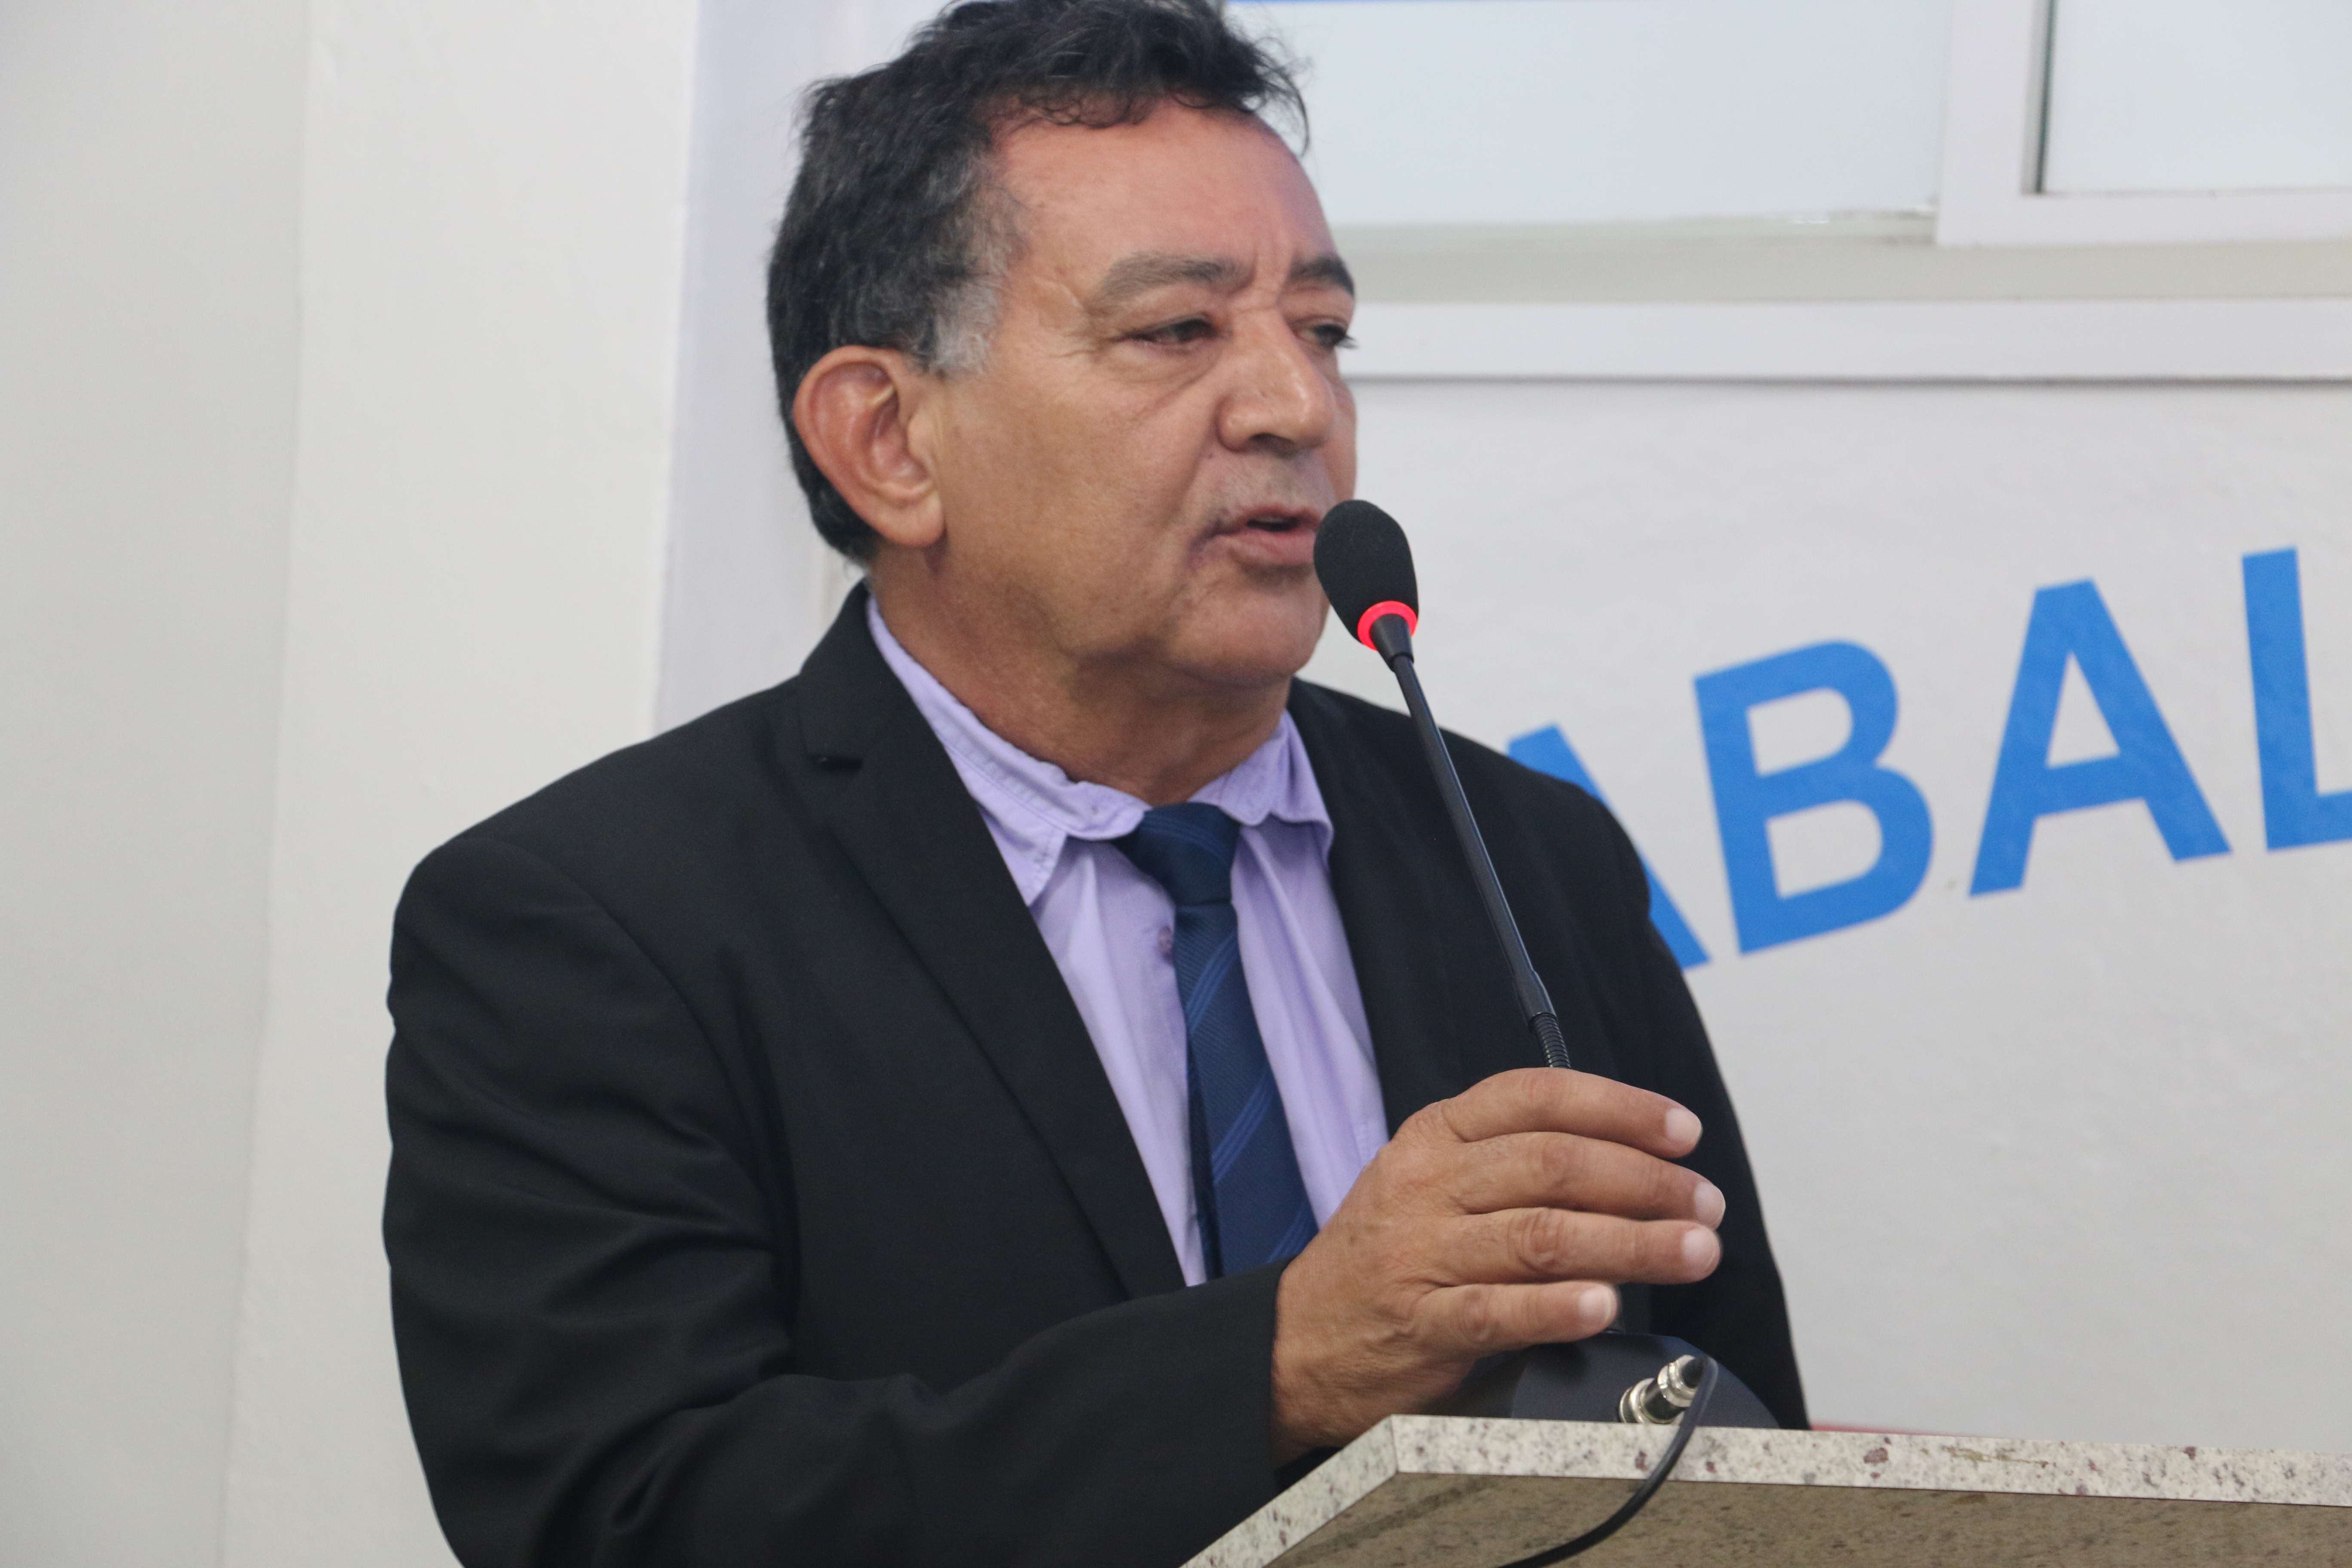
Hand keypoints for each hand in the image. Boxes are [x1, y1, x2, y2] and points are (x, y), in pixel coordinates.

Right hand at [1269, 1068, 1724, 1459]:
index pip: (1536, 1098)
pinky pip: (1499, 1311)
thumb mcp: (1431, 1185)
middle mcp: (1427, 1184)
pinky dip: (1559, 1307)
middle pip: (1553, 1164)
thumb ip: (1514, 1168)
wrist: (1296, 1341)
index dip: (1619, 1108)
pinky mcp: (1421, 1324)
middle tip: (1704, 1204)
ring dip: (1632, 1242)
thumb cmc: (1385, 1260)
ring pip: (1541, 1234)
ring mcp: (1420, 1254)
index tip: (1681, 1132)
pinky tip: (1606, 1305)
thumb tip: (1634, 1169)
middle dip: (1646, 1181)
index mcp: (1435, 1136)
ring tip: (1693, 1251)